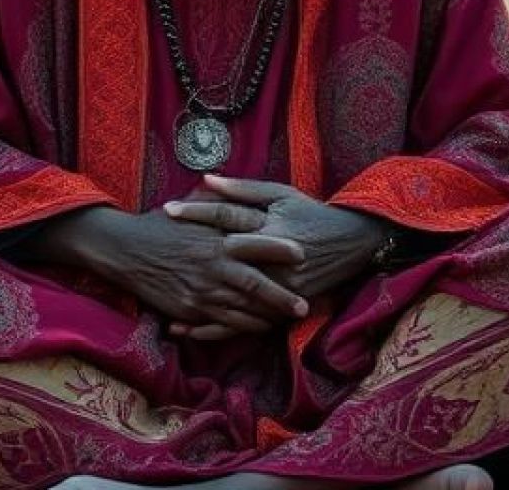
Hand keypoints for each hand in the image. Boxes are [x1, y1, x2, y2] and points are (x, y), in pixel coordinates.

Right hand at [47, 206, 310, 337]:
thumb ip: (219, 198)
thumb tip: (237, 182)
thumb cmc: (161, 223)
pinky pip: (220, 324)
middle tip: (304, 305)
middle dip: (282, 297)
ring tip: (285, 320)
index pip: (256, 244)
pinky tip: (255, 328)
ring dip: (265, 317)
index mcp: (216, 238)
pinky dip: (239, 328)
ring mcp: (201, 292)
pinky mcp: (189, 309)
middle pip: (256, 286)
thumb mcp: (191, 204)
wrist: (124, 250)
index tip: (302, 254)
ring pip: (241, 311)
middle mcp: (212, 267)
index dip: (280, 250)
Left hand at [165, 174, 389, 314]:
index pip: (227, 216)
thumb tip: (207, 178)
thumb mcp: (282, 194)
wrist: (352, 244)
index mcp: (270, 227)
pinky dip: (213, 329)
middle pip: (223, 258)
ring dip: (195, 302)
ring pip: (229, 298)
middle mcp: (272, 258)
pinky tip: (187, 330)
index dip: (197, 212)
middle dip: (188, 258)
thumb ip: (244, 189)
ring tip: (160, 303)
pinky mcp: (280, 309)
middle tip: (156, 255)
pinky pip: (243, 324)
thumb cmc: (312, 214)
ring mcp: (276, 288)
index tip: (169, 209)